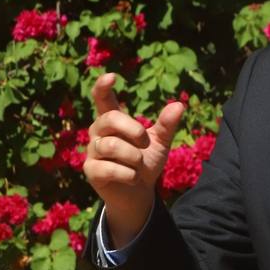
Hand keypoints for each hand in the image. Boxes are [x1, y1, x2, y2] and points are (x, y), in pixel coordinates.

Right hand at [83, 73, 184, 247]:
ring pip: (110, 145)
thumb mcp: (160, 142)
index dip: (103, 88)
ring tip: (139, 163)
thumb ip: (167, 124)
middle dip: (133, 129)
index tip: (111, 76)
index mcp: (113, 122)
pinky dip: (128, 174)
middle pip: (110, 119)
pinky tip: (133, 177)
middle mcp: (98, 133)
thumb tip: (179, 105)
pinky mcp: (90, 171)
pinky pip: (108, 168)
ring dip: (133, 156)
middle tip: (145, 141)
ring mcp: (92, 152)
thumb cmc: (146, 162)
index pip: (103, 100)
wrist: (139, 192)